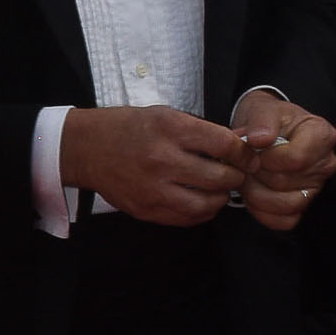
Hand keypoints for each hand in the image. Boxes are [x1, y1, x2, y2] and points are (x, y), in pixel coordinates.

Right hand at [58, 103, 250, 224]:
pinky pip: (186, 218)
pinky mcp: (146, 209)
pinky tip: (200, 201)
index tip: (248, 156)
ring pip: (206, 204)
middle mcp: (162, 160)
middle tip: (237, 174)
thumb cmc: (130, 128)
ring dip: (220, 198)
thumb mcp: (167, 116)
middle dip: (236, 177)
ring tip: (219, 190)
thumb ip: (202, 131)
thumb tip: (241, 144)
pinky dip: (201, 212)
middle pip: (220, 178)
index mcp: (171, 129)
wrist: (87, 149)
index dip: (244, 153)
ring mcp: (153, 189)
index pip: (225, 145)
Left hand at [229, 89, 335, 232]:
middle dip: (255, 175)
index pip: (295, 159)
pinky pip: (285, 221)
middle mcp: (325, 163)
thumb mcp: (264, 110)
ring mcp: (316, 187)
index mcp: (322, 135)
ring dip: (256, 195)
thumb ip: (262, 121)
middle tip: (241, 164)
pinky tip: (251, 197)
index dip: (266, 160)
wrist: (265, 132)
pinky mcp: (303, 204)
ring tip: (244, 179)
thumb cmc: (268, 121)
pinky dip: (263, 213)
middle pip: (285, 182)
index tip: (251, 150)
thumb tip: (259, 140)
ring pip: (286, 205)